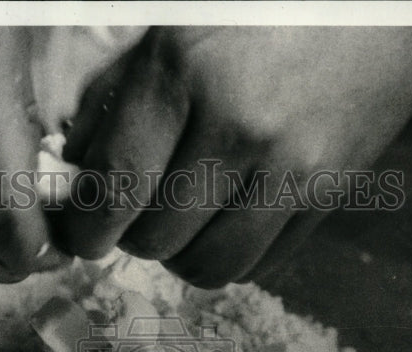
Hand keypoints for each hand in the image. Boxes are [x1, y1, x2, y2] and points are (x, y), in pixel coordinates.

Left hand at [52, 27, 411, 287]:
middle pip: (157, 238)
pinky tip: (228, 219)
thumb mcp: (176, 24)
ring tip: (183, 223)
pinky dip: (234, 253)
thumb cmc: (268, 3)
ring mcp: (294, 168)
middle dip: (133, 236)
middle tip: (134, 216)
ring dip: (184, 256)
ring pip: (212, 266)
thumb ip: (119, 92)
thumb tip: (79, 166)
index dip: (86, 228)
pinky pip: (266, 262)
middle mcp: (241, 128)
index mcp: (186, 72)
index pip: (115, 188)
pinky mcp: (332, 193)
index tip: (83, 236)